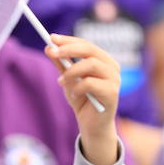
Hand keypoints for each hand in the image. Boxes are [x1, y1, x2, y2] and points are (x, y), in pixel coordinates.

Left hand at [45, 33, 119, 164]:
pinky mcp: (112, 93)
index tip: (51, 38)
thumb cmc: (82, 101)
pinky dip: (78, 87)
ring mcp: (114, 79)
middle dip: (69, 49)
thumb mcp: (68, 80)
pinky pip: (91, 83)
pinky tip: (74, 94)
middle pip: (90, 50)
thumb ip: (61, 64)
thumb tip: (49, 47)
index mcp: (103, 60)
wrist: (91, 126)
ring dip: (72, 71)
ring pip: (91, 64)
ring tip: (61, 82)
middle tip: (53, 52)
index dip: (69, 40)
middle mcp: (111, 67)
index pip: (86, 44)